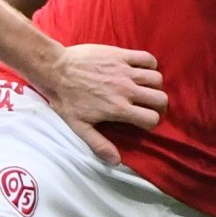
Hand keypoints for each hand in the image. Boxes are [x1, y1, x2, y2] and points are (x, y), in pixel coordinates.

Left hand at [43, 45, 165, 161]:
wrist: (55, 70)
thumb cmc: (65, 99)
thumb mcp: (79, 127)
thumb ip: (99, 144)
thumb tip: (116, 161)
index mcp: (118, 108)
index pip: (151, 119)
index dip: (150, 122)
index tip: (142, 120)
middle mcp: (125, 90)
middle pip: (160, 98)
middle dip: (157, 105)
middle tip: (147, 105)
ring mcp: (124, 71)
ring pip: (157, 78)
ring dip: (153, 85)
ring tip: (143, 87)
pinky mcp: (120, 55)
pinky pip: (147, 58)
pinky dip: (149, 64)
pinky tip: (141, 69)